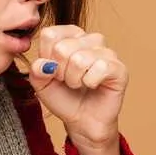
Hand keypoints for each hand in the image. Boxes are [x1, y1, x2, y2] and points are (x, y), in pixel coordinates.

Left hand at [28, 24, 128, 153]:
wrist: (82, 120)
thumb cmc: (64, 97)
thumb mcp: (41, 84)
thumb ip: (36, 70)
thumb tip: (43, 64)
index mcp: (70, 35)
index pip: (49, 35)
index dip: (46, 58)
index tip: (53, 71)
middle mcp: (90, 38)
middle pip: (62, 48)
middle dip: (60, 72)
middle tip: (67, 81)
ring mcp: (107, 52)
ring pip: (79, 59)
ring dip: (74, 80)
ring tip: (79, 84)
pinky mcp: (119, 67)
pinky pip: (99, 68)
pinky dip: (90, 83)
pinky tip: (93, 86)